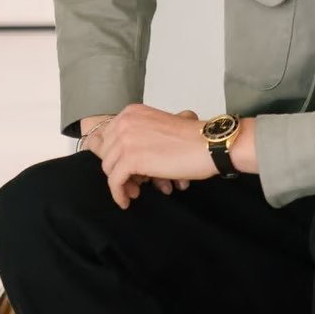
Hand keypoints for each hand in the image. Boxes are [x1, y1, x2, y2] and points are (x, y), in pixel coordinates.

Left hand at [95, 104, 217, 208]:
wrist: (208, 144)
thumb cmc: (191, 139)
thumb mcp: (158, 127)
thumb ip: (138, 134)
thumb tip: (121, 157)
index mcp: (131, 112)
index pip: (107, 138)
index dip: (115, 156)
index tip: (125, 169)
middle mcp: (125, 122)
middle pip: (106, 153)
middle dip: (117, 169)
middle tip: (133, 182)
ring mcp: (126, 139)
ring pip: (109, 168)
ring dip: (121, 183)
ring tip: (136, 191)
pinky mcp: (131, 159)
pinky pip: (115, 182)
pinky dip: (119, 194)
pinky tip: (127, 201)